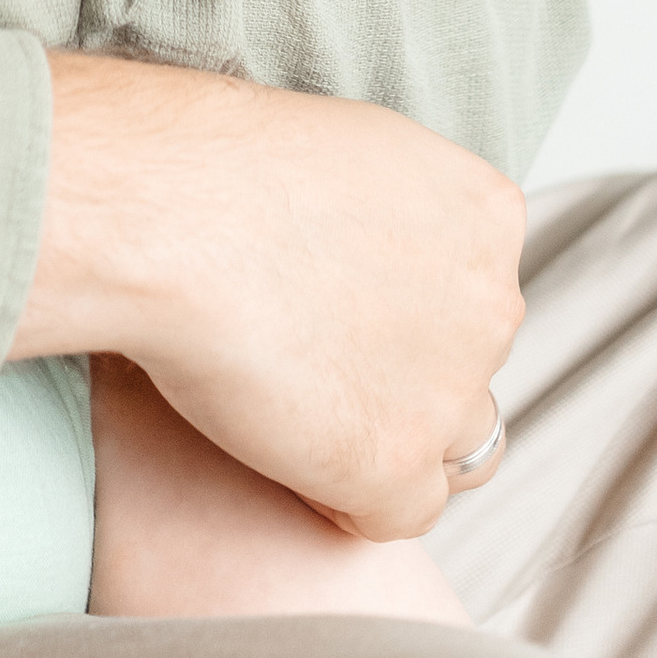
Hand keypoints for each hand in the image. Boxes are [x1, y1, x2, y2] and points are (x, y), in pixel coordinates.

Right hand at [14, 52, 522, 541]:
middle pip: (461, 360)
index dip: (395, 295)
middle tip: (301, 345)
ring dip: (384, 432)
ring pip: (444, 440)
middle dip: (397, 364)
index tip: (327, 288)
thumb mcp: (341, 146)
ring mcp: (451, 392)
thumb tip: (363, 242)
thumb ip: (385, 205)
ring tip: (294, 404)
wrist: (168, 214)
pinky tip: (277, 446)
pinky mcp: (398, 468)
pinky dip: (342, 496)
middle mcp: (491, 303)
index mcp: (485, 212)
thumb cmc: (216, 162)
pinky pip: (396, 511)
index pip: (469, 279)